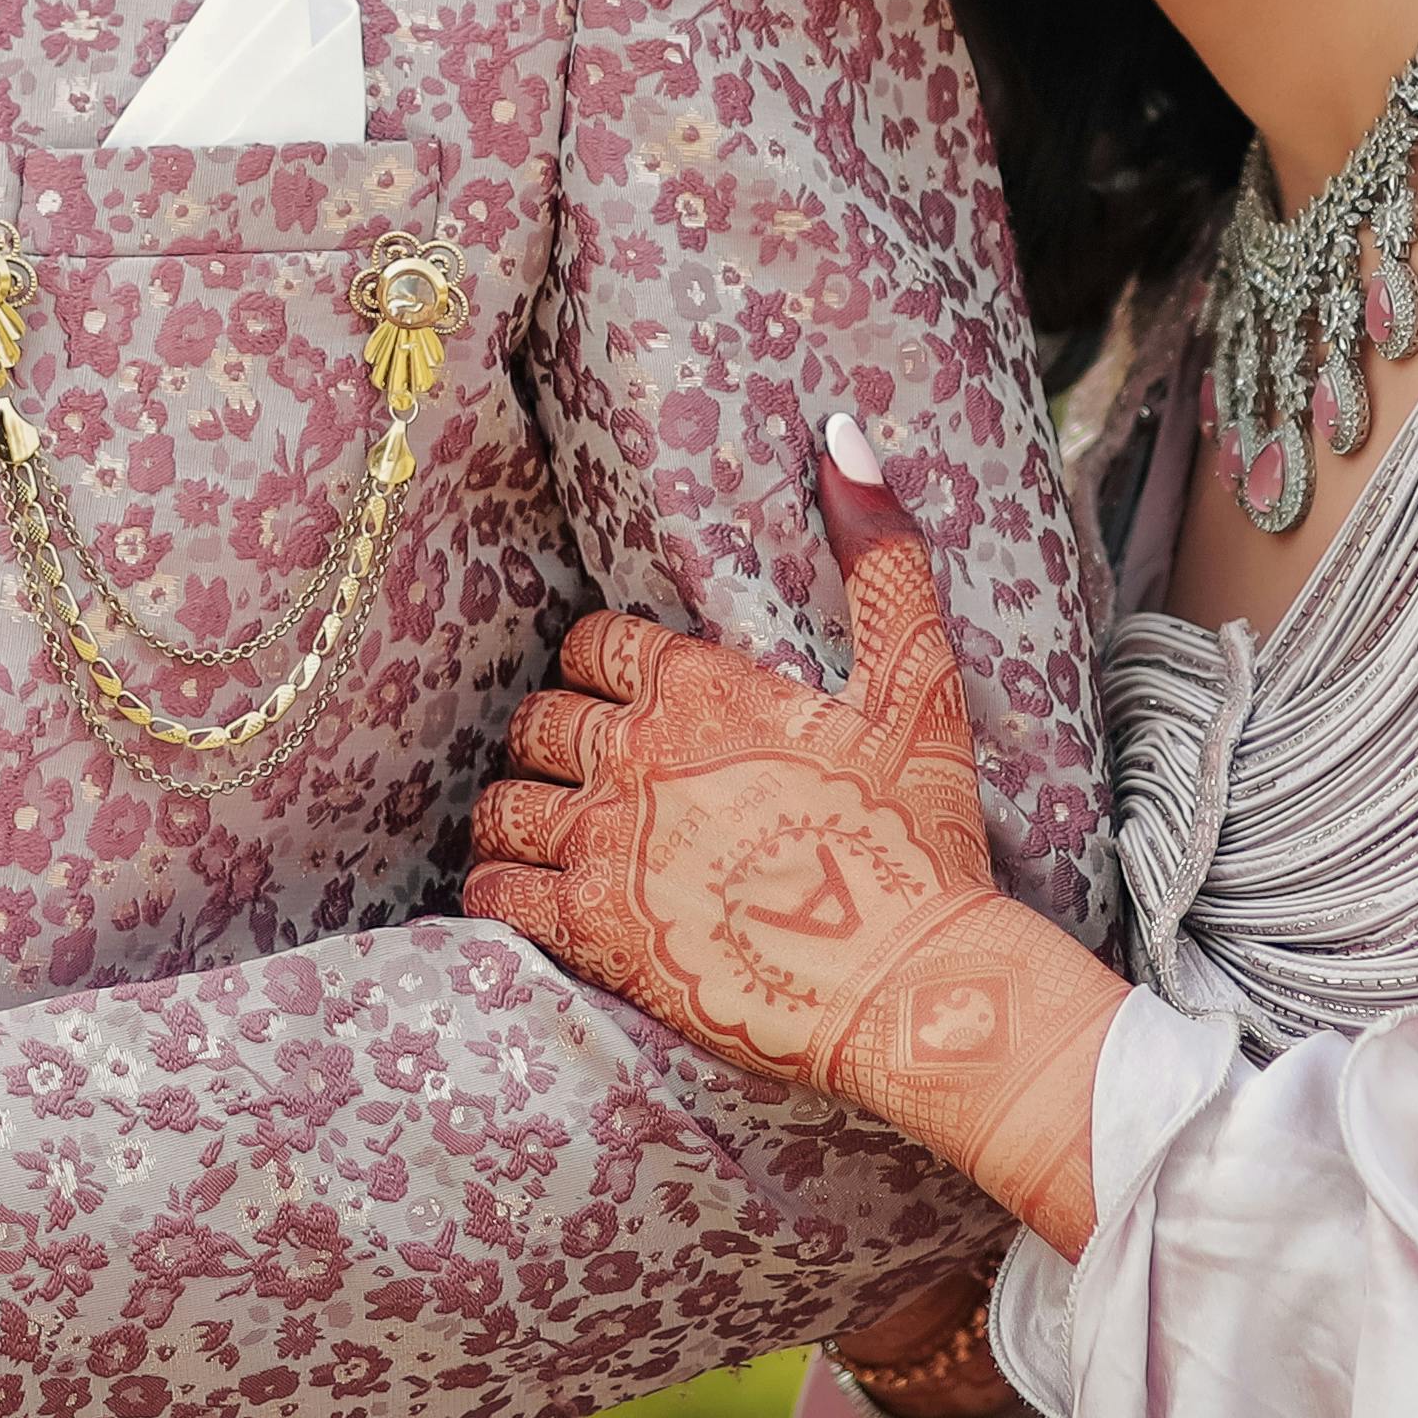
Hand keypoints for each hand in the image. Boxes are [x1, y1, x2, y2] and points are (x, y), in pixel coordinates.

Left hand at [468, 414, 1123, 1250]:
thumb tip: (844, 435)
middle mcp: (637, 756)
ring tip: (543, 833)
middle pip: (538, 722)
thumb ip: (880, 557)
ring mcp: (607, 846)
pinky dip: (497, 892)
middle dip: (551, 738)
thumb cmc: (920, 836)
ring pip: (505, 807)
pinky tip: (522, 897)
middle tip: (576, 767)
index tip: (613, 694)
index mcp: (702, 687)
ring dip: (516, 815)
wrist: (913, 982)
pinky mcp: (593, 933)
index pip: (594, 643)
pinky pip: (498, 896)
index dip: (597, 666)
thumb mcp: (919, 682)